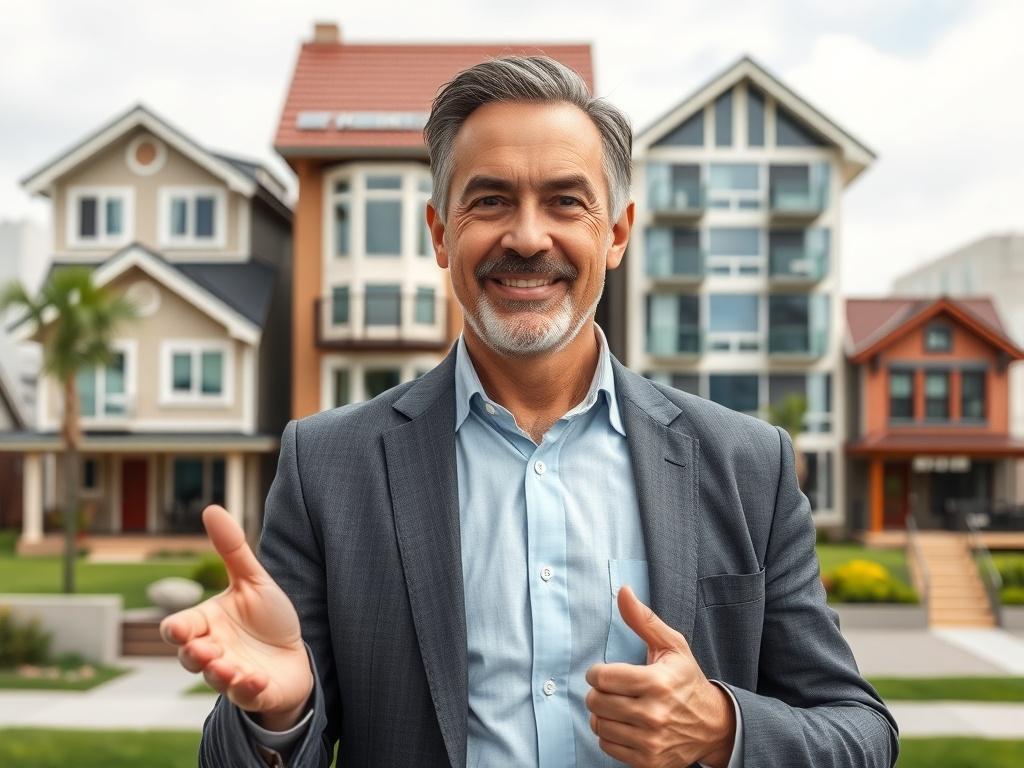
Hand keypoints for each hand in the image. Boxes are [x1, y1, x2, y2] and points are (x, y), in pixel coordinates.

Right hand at [160, 505, 313, 730]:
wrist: (294, 656)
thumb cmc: (267, 618)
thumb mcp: (253, 581)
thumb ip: (232, 550)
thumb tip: (210, 508)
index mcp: (207, 624)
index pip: (179, 628)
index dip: (177, 630)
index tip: (182, 629)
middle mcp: (213, 651)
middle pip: (190, 657)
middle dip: (194, 654)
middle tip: (202, 649)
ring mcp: (231, 675)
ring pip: (215, 679)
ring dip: (219, 673)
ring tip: (227, 666)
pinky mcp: (254, 693)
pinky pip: (246, 695)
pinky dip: (248, 688)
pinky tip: (256, 678)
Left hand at [585, 586, 735, 767]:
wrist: (713, 725)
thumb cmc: (687, 680)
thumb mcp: (672, 646)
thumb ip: (643, 620)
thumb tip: (622, 591)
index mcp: (657, 682)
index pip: (602, 678)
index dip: (596, 672)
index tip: (604, 672)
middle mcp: (653, 714)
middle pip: (596, 702)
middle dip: (597, 692)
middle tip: (610, 689)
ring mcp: (651, 741)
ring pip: (598, 725)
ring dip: (601, 714)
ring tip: (616, 706)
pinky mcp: (648, 762)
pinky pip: (607, 746)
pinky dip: (609, 734)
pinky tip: (623, 724)